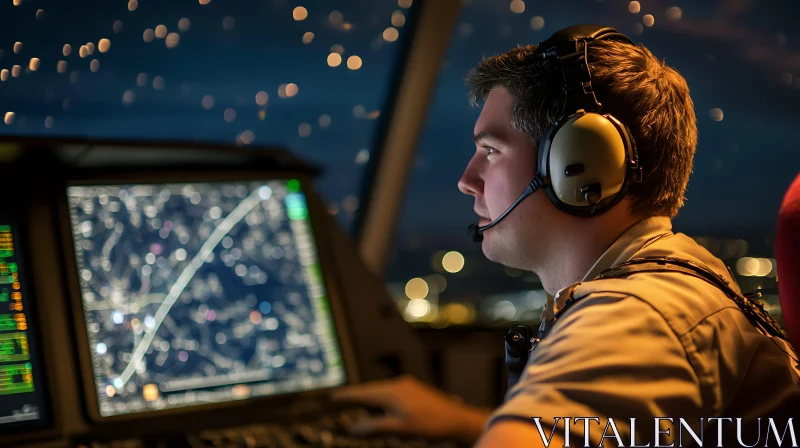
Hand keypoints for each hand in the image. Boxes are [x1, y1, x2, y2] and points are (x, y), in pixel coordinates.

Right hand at [330, 374, 491, 443]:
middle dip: (356, 396)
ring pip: (382, 390)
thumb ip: (373, 427)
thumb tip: (351, 427)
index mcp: (391, 392)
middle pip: (371, 390)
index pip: (363, 393)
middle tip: (342, 400)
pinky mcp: (415, 389)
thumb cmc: (428, 425)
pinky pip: (392, 391)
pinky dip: (382, 398)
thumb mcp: (398, 429)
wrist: (456, 419)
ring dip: (370, 397)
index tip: (332, 397)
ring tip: (358, 403)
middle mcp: (398, 384)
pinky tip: (382, 405)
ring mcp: (407, 385)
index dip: (347, 396)